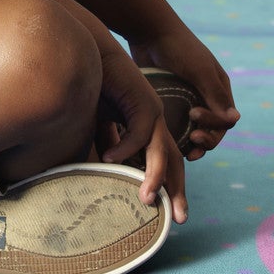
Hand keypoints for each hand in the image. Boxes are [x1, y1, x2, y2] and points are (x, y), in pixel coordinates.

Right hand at [93, 45, 188, 224]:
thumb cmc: (94, 88)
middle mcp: (157, 123)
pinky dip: (124, 148)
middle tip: (180, 219)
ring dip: (155, 178)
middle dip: (177, 192)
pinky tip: (109, 160)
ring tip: (147, 200)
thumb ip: (107, 146)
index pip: (165, 163)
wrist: (93, 53)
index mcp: (149, 129)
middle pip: (174, 163)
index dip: (168, 188)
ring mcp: (153, 111)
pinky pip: (138, 132)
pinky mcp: (143, 100)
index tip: (168, 213)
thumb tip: (104, 172)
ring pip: (161, 152)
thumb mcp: (101, 126)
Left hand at [135, 22, 237, 155]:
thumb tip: (234, 121)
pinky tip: (168, 146)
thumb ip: (215, 95)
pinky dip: (177, 139)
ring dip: (194, 146)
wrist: (149, 31)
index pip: (226, 120)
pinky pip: (177, 127)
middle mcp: (207, 97)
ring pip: (195, 132)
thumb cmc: (178, 47)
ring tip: (186, 154)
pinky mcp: (170, 104)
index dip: (215, 125)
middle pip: (213, 131)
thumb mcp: (199, 69)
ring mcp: (187, 102)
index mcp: (220, 89)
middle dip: (206, 140)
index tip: (194, 116)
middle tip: (192, 142)